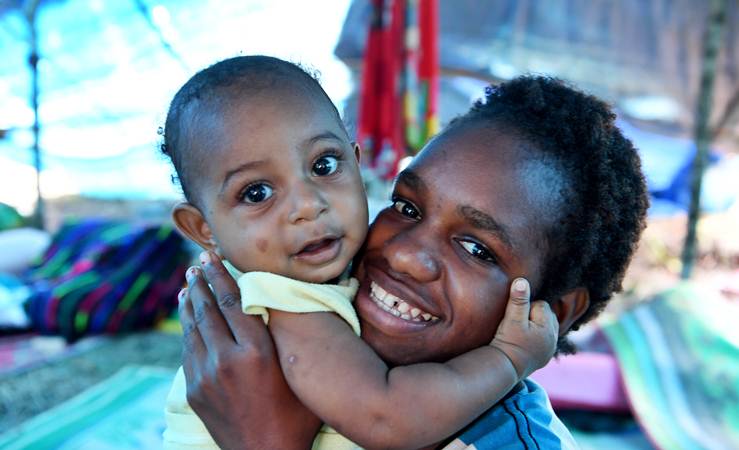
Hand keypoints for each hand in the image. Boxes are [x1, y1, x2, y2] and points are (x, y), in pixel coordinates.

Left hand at [179, 251, 320, 448]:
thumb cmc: (296, 416)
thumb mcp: (301, 373)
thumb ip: (289, 339)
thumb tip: (281, 305)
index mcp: (256, 352)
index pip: (234, 301)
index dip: (222, 275)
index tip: (214, 256)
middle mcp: (226, 360)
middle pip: (209, 309)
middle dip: (202, 282)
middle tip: (197, 261)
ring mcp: (205, 376)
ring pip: (193, 328)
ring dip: (190, 301)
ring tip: (188, 282)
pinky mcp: (195, 390)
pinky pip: (188, 350)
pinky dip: (187, 328)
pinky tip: (188, 316)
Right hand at [490, 278, 557, 378]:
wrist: (504, 368)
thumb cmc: (508, 342)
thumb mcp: (511, 319)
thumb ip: (518, 300)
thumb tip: (522, 280)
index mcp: (548, 328)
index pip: (541, 305)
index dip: (526, 308)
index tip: (515, 318)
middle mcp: (553, 339)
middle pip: (547, 315)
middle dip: (534, 315)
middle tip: (518, 324)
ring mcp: (549, 349)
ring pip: (547, 327)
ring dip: (536, 325)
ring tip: (521, 332)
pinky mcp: (544, 358)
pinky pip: (544, 340)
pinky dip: (537, 337)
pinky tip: (525, 341)